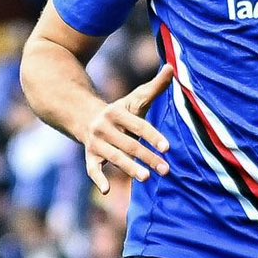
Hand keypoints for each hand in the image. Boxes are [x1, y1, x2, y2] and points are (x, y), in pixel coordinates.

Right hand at [78, 64, 172, 194]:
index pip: (139, 125)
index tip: (167, 148)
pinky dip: (97, 179)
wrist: (83, 116)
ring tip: (147, 178)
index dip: (153, 136)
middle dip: (148, 157)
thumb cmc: (120, 111)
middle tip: (166, 170)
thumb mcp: (135, 98)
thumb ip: (155, 86)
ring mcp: (96, 143)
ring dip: (130, 168)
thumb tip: (173, 67)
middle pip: (129, 144)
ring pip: (114, 157)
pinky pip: (92, 169)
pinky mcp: (90, 156)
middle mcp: (105, 127)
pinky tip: (106, 190)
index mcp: (118, 112)